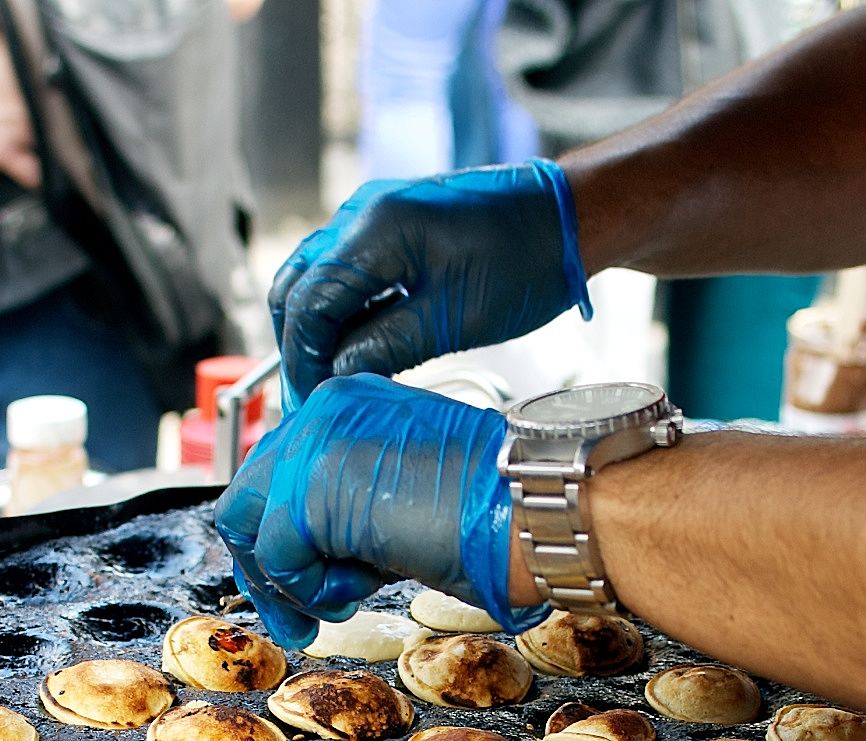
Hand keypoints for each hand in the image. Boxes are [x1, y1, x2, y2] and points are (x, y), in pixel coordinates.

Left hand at [214, 373, 549, 647]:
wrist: (530, 511)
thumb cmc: (489, 511)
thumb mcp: (400, 496)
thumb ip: (345, 508)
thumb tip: (304, 555)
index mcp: (347, 402)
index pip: (276, 469)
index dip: (277, 535)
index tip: (298, 582)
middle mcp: (324, 410)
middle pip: (249, 496)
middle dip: (267, 567)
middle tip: (296, 617)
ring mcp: (312, 444)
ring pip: (249, 526)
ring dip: (288, 582)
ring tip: (338, 603)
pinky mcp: (308, 490)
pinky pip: (275, 558)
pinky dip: (307, 590)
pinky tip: (358, 589)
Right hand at [270, 160, 592, 410]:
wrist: (570, 217)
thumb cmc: (527, 262)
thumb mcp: (452, 319)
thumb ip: (383, 349)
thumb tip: (334, 380)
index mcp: (374, 231)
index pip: (306, 304)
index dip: (303, 360)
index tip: (312, 401)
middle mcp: (360, 214)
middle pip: (294, 288)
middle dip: (299, 346)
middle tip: (314, 394)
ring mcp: (371, 215)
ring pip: (312, 278)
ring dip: (315, 328)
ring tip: (332, 375)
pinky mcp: (388, 226)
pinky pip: (343, 271)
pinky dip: (339, 311)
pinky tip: (356, 345)